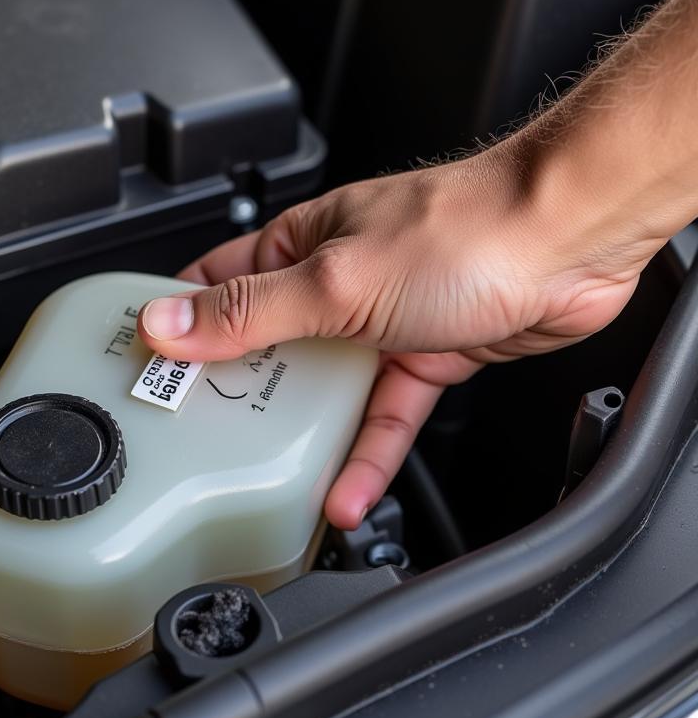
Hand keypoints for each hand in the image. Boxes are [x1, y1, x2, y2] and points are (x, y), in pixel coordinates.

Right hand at [136, 143, 662, 528]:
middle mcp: (336, 281)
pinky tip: (347, 489)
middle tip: (198, 437)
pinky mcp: (425, 356)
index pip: (217, 282)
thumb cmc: (466, 228)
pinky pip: (384, 415)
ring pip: (325, 389)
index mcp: (302, 244)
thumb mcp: (335, 279)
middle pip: (268, 345)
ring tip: (267, 478)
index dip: (178, 321)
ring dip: (302, 433)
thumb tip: (167, 324)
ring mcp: (380, 322)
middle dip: (235, 392)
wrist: (572, 241)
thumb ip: (250, 310)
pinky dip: (367, 453)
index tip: (146, 365)